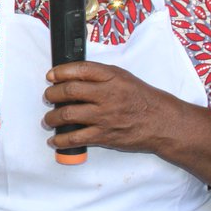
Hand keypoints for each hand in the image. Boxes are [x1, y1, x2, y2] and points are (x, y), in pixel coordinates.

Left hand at [42, 61, 180, 154]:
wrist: (162, 122)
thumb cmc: (142, 98)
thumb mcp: (123, 78)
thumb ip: (100, 75)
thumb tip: (72, 76)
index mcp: (112, 77)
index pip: (80, 69)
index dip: (60, 72)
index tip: (51, 76)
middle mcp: (107, 95)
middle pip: (69, 91)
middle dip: (52, 94)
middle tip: (48, 97)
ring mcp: (105, 116)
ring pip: (68, 115)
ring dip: (51, 118)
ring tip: (48, 120)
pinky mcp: (105, 136)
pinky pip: (76, 138)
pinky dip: (61, 140)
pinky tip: (55, 140)